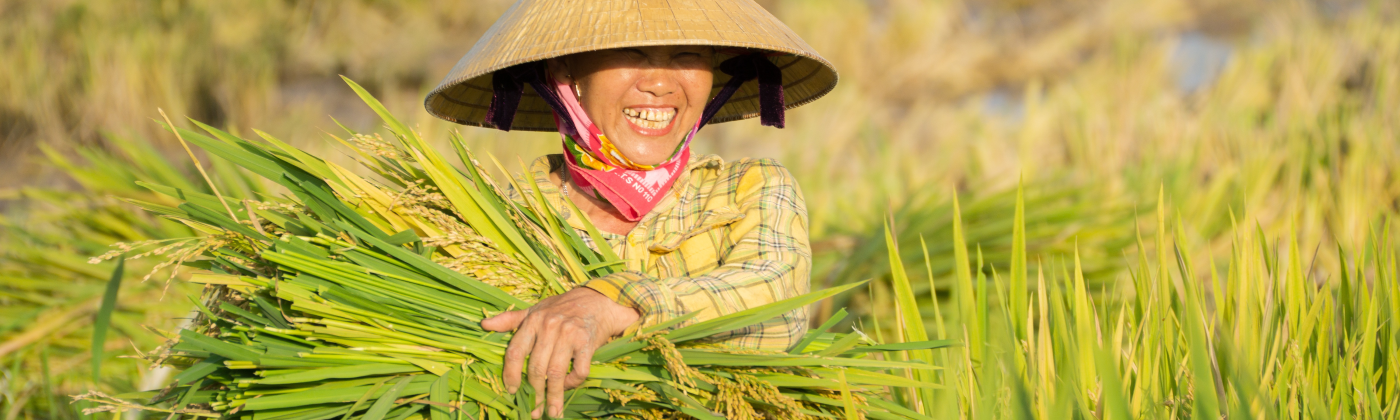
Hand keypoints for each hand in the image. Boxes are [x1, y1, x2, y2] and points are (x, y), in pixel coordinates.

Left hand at [481, 287, 639, 418]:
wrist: (598, 301)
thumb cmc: (562, 307)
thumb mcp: (535, 309)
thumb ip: (510, 319)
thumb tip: (484, 324)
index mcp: (533, 321)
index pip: (515, 352)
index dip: (511, 374)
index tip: (512, 390)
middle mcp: (549, 326)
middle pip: (536, 368)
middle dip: (534, 392)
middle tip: (534, 409)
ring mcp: (569, 334)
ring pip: (556, 373)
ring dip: (553, 396)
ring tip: (552, 412)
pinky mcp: (587, 342)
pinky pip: (578, 370)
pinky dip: (572, 383)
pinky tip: (568, 387)